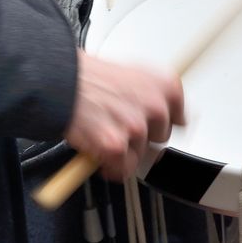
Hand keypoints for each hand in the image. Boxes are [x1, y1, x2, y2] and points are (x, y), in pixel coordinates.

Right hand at [64, 50, 184, 180]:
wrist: (61, 80)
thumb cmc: (91, 76)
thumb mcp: (135, 72)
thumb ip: (154, 94)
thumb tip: (168, 112)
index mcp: (167, 86)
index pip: (180, 118)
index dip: (160, 123)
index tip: (151, 125)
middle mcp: (157, 106)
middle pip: (161, 138)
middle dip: (142, 136)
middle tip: (122, 127)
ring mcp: (137, 127)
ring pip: (141, 155)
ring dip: (124, 151)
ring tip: (105, 132)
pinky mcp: (116, 146)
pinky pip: (122, 170)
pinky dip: (110, 167)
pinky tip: (100, 152)